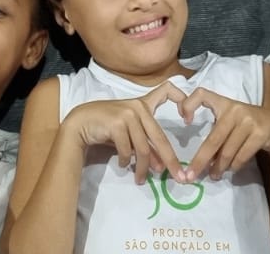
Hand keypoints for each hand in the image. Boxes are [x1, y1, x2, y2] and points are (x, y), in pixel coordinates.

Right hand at [67, 83, 186, 184]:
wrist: (81, 123)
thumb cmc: (106, 127)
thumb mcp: (130, 134)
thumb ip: (145, 145)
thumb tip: (160, 166)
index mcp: (144, 104)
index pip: (168, 90)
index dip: (182, 100)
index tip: (188, 119)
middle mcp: (138, 106)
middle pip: (159, 137)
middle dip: (170, 160)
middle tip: (179, 177)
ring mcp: (128, 113)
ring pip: (143, 149)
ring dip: (143, 168)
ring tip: (141, 179)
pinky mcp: (117, 123)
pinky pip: (127, 150)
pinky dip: (125, 161)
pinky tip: (122, 164)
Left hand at [177, 88, 269, 182]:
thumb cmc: (246, 123)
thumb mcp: (229, 120)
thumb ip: (215, 133)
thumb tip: (201, 160)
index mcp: (223, 103)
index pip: (201, 93)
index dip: (189, 104)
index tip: (185, 121)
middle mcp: (235, 109)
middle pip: (213, 139)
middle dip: (201, 160)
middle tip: (191, 176)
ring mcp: (248, 121)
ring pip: (227, 151)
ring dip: (219, 167)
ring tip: (214, 175)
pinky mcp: (260, 134)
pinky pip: (241, 156)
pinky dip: (234, 166)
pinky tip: (231, 169)